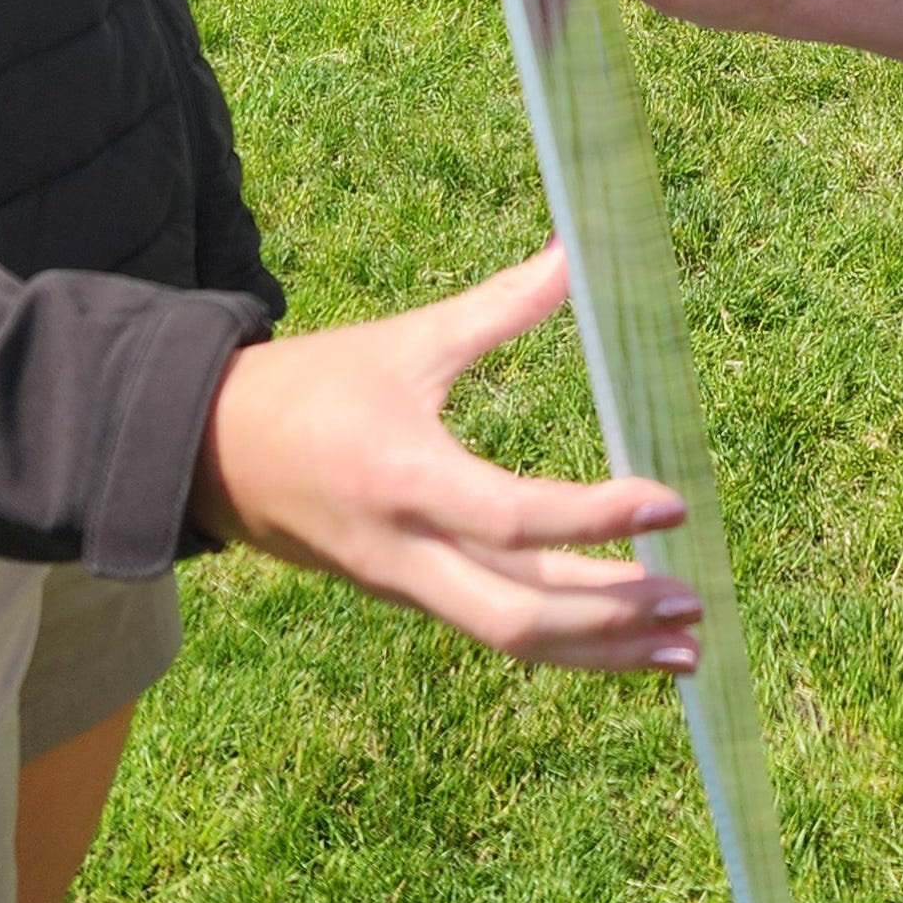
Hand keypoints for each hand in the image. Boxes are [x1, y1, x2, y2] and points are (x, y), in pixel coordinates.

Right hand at [190, 244, 698, 672]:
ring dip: (601, 648)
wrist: (208, 454)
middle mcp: (406, 553)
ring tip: (683, 651)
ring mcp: (406, 586)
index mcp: (406, 479)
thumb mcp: (405, 342)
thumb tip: (575, 252)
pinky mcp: (409, 596)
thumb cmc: (310, 388)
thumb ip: (498, 308)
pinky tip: (620, 637)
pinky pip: (493, 628)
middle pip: (518, 616)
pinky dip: (562, 639)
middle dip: (613, 620)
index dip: (598, 517)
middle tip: (694, 607)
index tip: (672, 502)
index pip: (516, 520)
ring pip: (512, 637)